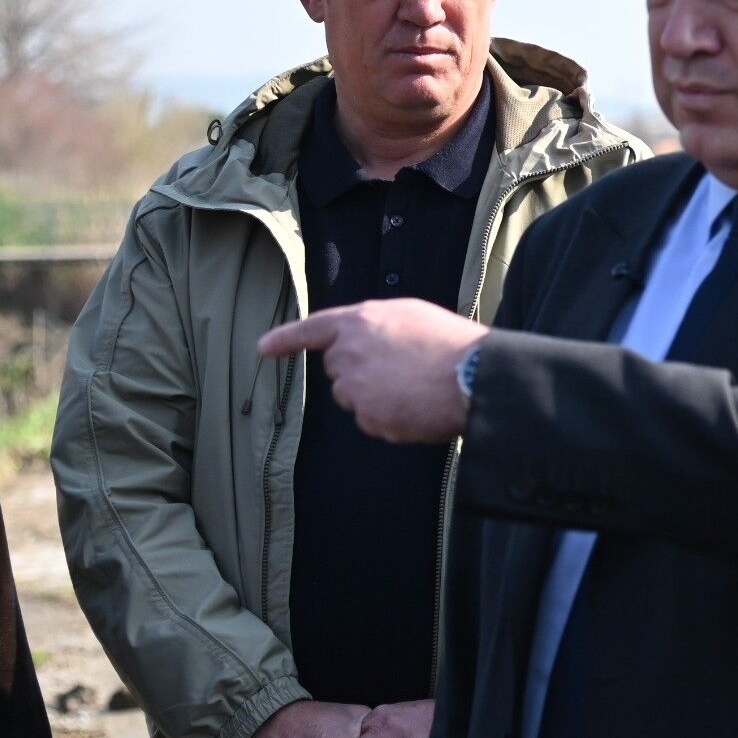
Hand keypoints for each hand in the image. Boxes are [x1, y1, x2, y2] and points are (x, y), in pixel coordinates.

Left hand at [257, 301, 486, 443]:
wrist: (474, 377)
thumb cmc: (450, 343)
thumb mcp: (411, 315)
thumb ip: (376, 326)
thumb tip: (364, 343)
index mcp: (359, 322)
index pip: (312, 329)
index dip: (285, 339)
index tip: (263, 348)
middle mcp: (349, 355)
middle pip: (336, 369)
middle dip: (357, 371)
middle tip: (399, 369)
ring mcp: (357, 390)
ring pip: (353, 397)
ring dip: (374, 396)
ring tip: (413, 387)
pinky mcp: (371, 419)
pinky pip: (372, 422)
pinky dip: (390, 418)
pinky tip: (415, 407)